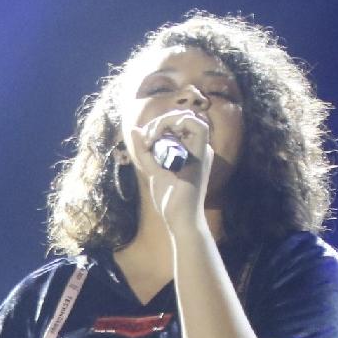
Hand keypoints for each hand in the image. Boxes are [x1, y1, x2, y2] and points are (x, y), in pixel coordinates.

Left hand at [133, 107, 213, 235]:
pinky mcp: (202, 154)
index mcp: (189, 151)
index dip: (159, 124)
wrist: (180, 219)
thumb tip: (135, 130)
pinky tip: (162, 134)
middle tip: (146, 138)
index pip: (177, 124)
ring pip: (190, 118)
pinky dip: (179, 123)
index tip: (145, 139)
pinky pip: (199, 127)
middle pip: (182, 118)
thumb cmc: (169, 199)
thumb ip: (144, 151)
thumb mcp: (152, 170)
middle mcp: (198, 148)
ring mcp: (202, 150)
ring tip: (151, 137)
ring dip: (166, 122)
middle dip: (160, 122)